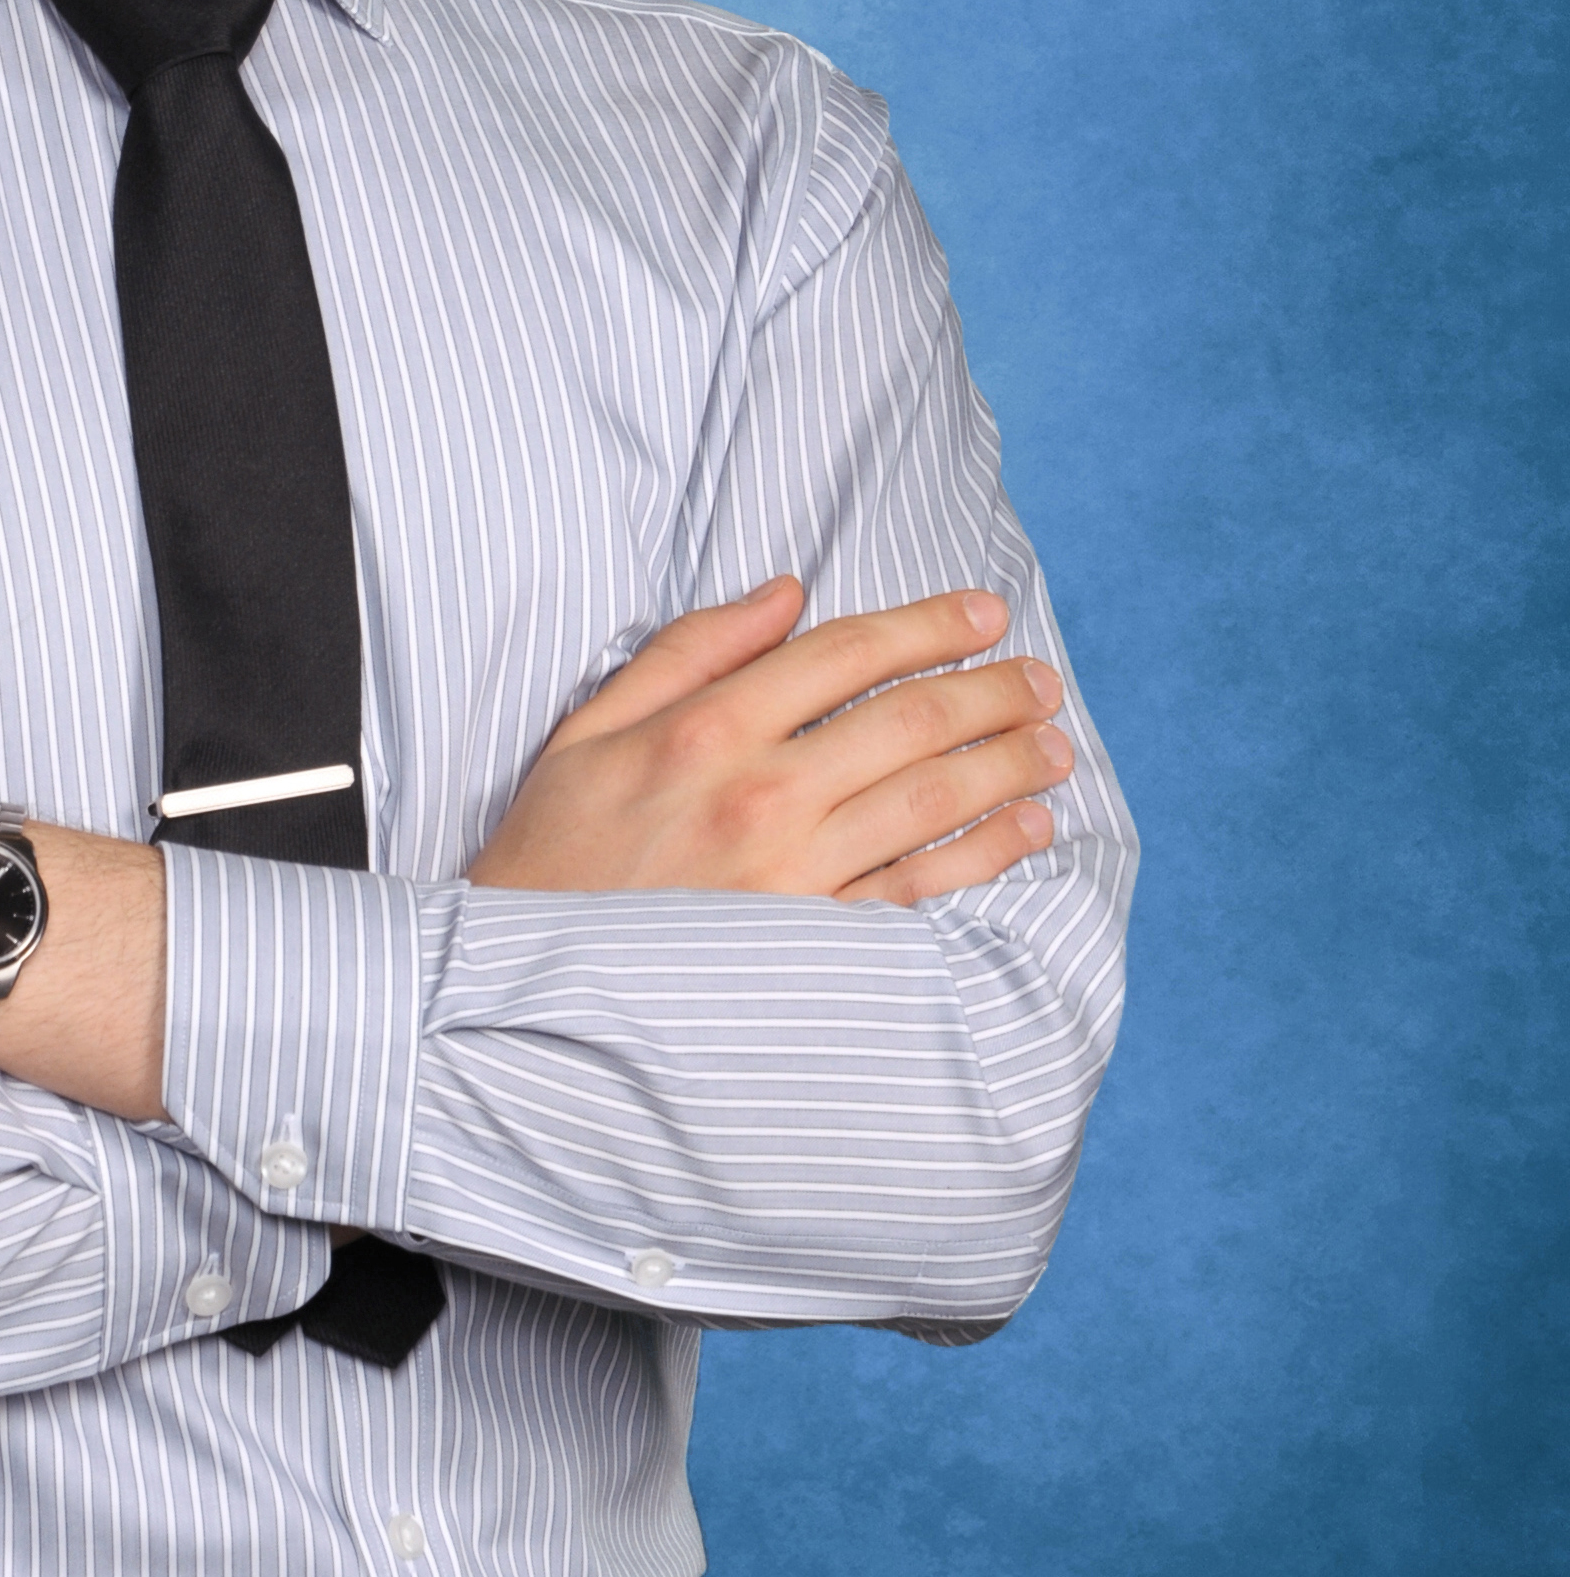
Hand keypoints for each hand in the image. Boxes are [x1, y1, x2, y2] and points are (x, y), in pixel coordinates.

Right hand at [466, 575, 1068, 904]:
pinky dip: (986, 853)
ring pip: (930, 799)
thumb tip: (785, 592)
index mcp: (704, 727)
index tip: (984, 614)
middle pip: (906, 721)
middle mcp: (759, 792)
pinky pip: (922, 887)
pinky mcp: (813, 945)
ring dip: (1006, 764)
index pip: (843, 653)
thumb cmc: (552, 851)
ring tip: (1052, 745)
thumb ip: (690, 651)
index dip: (927, 626)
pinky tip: (1027, 830)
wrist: (523, 984)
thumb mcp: (589, 729)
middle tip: (1040, 679)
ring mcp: (792, 873)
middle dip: (990, 691)